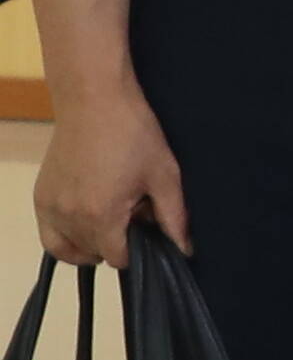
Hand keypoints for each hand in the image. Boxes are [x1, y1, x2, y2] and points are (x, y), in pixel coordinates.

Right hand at [32, 85, 179, 264]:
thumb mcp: (164, 176)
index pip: (119, 259)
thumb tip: (185, 250)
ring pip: (70, 248)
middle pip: (95, 254)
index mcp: (101, 215)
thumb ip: (174, 218)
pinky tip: (86, 222)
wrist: (94, 100)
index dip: (139, 250)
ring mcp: (50, 207)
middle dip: (118, 242)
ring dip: (91, 242)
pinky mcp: (40, 196)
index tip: (149, 229)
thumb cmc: (133, 134)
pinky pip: (48, 235)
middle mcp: (69, 217)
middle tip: (133, 213)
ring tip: (111, 217)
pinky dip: (66, 237)